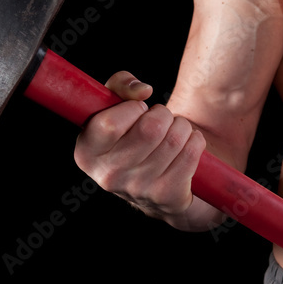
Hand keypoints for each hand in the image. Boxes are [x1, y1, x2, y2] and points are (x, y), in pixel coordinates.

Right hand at [74, 71, 206, 218]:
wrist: (154, 184)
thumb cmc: (130, 136)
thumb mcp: (114, 108)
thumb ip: (120, 86)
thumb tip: (143, 90)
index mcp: (87, 154)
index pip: (110, 124)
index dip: (132, 108)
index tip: (137, 110)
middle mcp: (108, 176)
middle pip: (150, 129)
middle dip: (162, 114)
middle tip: (160, 120)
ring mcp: (138, 190)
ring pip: (174, 139)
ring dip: (181, 126)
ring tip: (173, 131)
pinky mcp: (166, 196)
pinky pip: (191, 153)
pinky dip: (195, 141)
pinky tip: (186, 145)